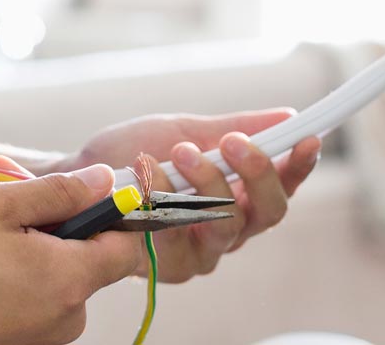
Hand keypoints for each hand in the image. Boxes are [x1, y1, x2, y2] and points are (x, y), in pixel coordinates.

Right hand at [0, 164, 141, 344]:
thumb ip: (58, 191)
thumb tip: (103, 182)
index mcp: (69, 280)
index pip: (126, 246)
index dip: (111, 213)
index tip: (83, 192)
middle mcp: (65, 318)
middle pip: (85, 258)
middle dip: (52, 220)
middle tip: (7, 189)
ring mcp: (41, 338)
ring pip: (54, 277)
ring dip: (27, 244)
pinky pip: (31, 300)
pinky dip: (13, 274)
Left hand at [46, 110, 321, 283]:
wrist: (76, 177)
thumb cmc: (130, 155)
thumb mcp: (185, 130)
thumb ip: (234, 128)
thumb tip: (288, 116)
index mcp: (238, 197)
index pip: (283, 187)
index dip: (300, 166)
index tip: (307, 137)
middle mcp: (227, 231)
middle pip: (269, 212)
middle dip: (256, 172)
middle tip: (231, 141)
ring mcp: (198, 253)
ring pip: (227, 224)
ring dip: (204, 181)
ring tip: (178, 151)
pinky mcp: (167, 267)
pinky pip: (180, 233)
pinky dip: (163, 195)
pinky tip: (145, 172)